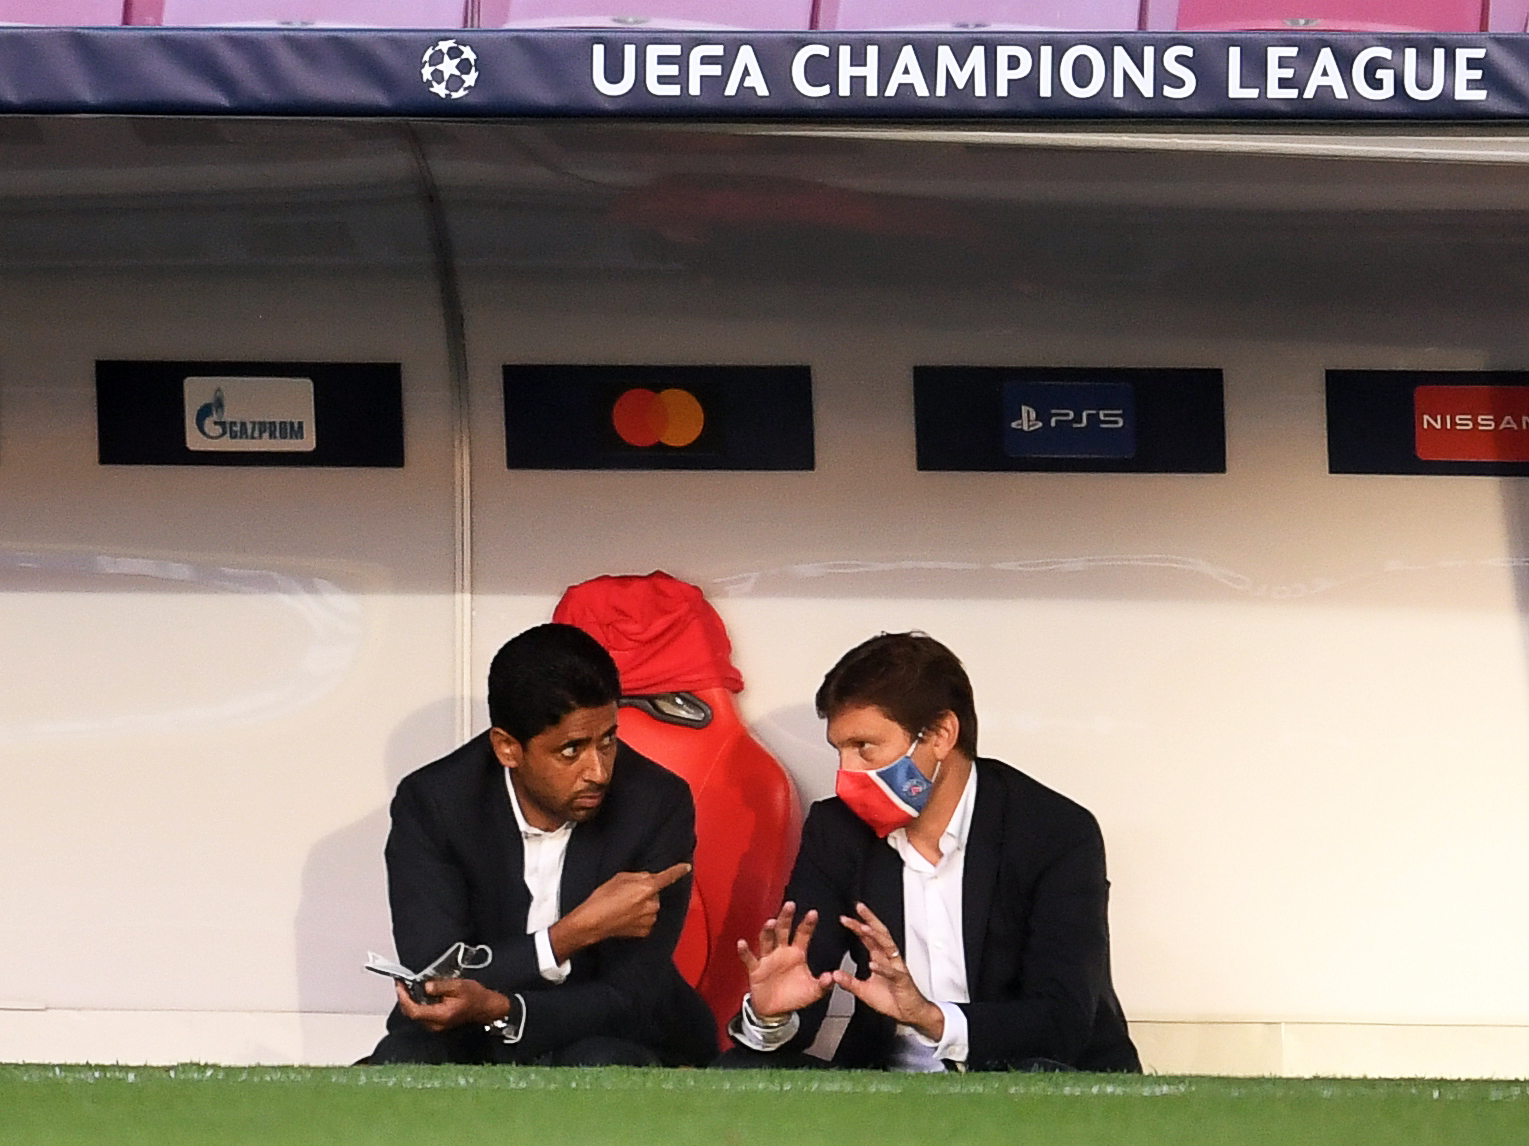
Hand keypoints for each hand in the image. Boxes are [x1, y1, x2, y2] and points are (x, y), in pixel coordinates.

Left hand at [395, 978, 509, 1032]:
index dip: (404, 998)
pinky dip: (418, 1004)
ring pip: (416, 1015)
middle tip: (401, 984)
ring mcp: (436, 1026)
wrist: (486, 1007)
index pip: (414, 1011)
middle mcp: (436, 1024)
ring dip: (410, 1001)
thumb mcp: (459, 986)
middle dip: (404, 999)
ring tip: (409, 987)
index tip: (399, 986)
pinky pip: (422, 1015)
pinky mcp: (438, 1023)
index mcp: (441, 1015)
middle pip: (412, 1014)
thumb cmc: (475, 997)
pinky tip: (419, 994)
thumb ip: (440, 986)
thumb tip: (425, 986)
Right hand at [550, 861, 690, 959]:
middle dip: (646, 892)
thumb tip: (648, 879)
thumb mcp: (619, 878)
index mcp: (647, 888)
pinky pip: (648, 920)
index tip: (686, 867)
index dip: (678, 871)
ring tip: (624, 906)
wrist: (592, 922)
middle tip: (628, 894)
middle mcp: (652, 904)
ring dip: (643, 905)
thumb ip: (639, 877)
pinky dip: (640, 917)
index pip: (668, 877)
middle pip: (655, 893)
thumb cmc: (602, 899)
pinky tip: (626, 917)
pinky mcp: (645, 931)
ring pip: (652, 907)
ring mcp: (650, 919)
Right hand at [736, 901, 832, 1020]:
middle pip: (783, 931)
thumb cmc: (795, 996)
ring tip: (771, 922)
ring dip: (768, 931)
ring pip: (767, 941)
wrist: (775, 1011)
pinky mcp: (755, 969)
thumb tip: (832, 976)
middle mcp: (781, 951)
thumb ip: (823, 984)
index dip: (807, 924)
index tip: (813, 913)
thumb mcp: (813, 991)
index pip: (803, 934)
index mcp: (797, 953)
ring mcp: (768, 959)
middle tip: (790, 905)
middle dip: (786, 918)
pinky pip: (749, 959)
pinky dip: (745, 951)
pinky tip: (742, 943)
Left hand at [833, 902, 943, 1040]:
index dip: (857, 927)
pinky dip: (883, 968)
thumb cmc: (891, 999)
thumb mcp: (863, 990)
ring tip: (864, 928)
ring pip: (887, 947)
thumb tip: (834, 975)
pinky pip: (892, 972)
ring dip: (876, 936)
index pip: (868, 938)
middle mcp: (888, 959)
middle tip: (858, 908)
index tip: (845, 919)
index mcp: (879, 958)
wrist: (909, 1012)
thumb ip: (849, 982)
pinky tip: (873, 964)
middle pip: (879, 934)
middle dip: (869, 920)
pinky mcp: (902, 981)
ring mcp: (896, 968)